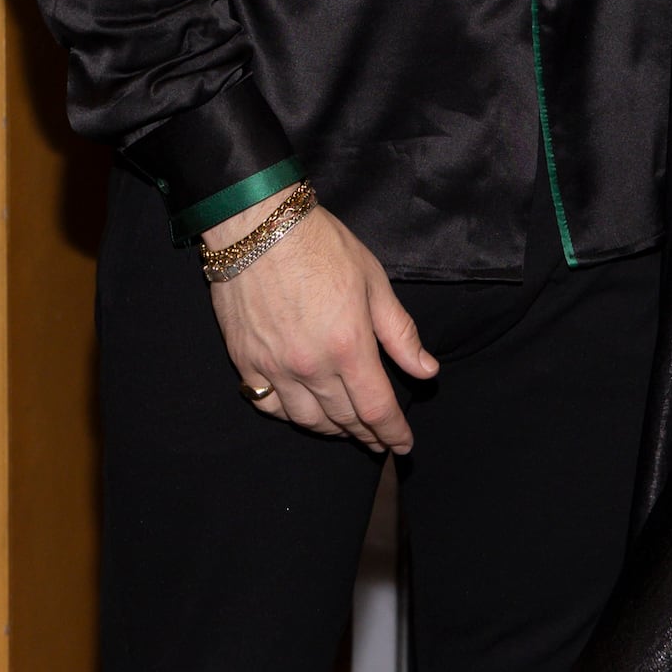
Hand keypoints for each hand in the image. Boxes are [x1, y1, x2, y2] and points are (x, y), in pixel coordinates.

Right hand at [206, 195, 437, 451]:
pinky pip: (268, 406)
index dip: (393, 433)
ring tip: (346, 428)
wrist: (257, 226)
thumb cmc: (321, 245)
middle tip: (379, 440)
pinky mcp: (245, 362)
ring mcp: (274, 368)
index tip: (403, 445)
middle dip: (367, 434)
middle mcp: (311, 366)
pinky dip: (290, 415)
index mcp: (349, 346)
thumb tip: (426, 371)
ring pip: (307, 419)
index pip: (377, 409)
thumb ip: (400, 333)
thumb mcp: (374, 282)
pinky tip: (303, 411)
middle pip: (344, 419)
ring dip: (332, 429)